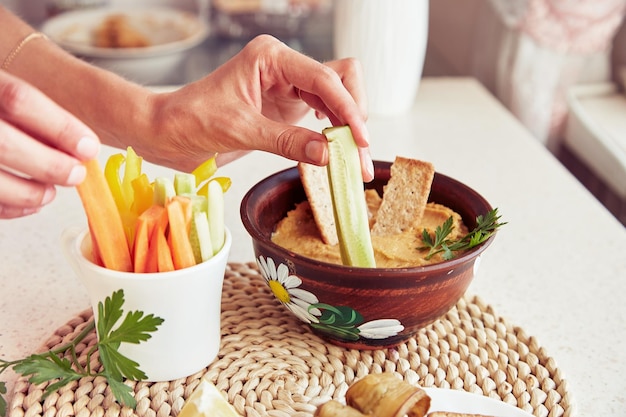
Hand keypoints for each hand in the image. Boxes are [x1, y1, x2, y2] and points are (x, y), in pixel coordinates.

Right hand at [0, 70, 99, 218]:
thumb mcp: (3, 96)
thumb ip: (30, 113)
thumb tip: (80, 146)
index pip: (18, 99)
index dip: (60, 126)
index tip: (89, 147)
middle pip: (4, 143)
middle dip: (48, 164)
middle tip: (75, 174)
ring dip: (28, 192)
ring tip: (50, 193)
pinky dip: (9, 208)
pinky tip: (28, 204)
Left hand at [144, 35, 373, 180]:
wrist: (167, 131)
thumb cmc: (191, 119)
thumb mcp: (240, 130)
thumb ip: (286, 141)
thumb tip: (329, 154)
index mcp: (271, 58)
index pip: (325, 78)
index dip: (348, 109)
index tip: (359, 140)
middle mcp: (284, 67)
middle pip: (340, 83)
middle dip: (354, 118)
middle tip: (358, 156)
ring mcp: (288, 87)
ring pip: (337, 100)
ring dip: (348, 130)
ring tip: (354, 163)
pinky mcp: (287, 108)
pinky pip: (323, 117)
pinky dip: (333, 136)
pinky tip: (337, 153)